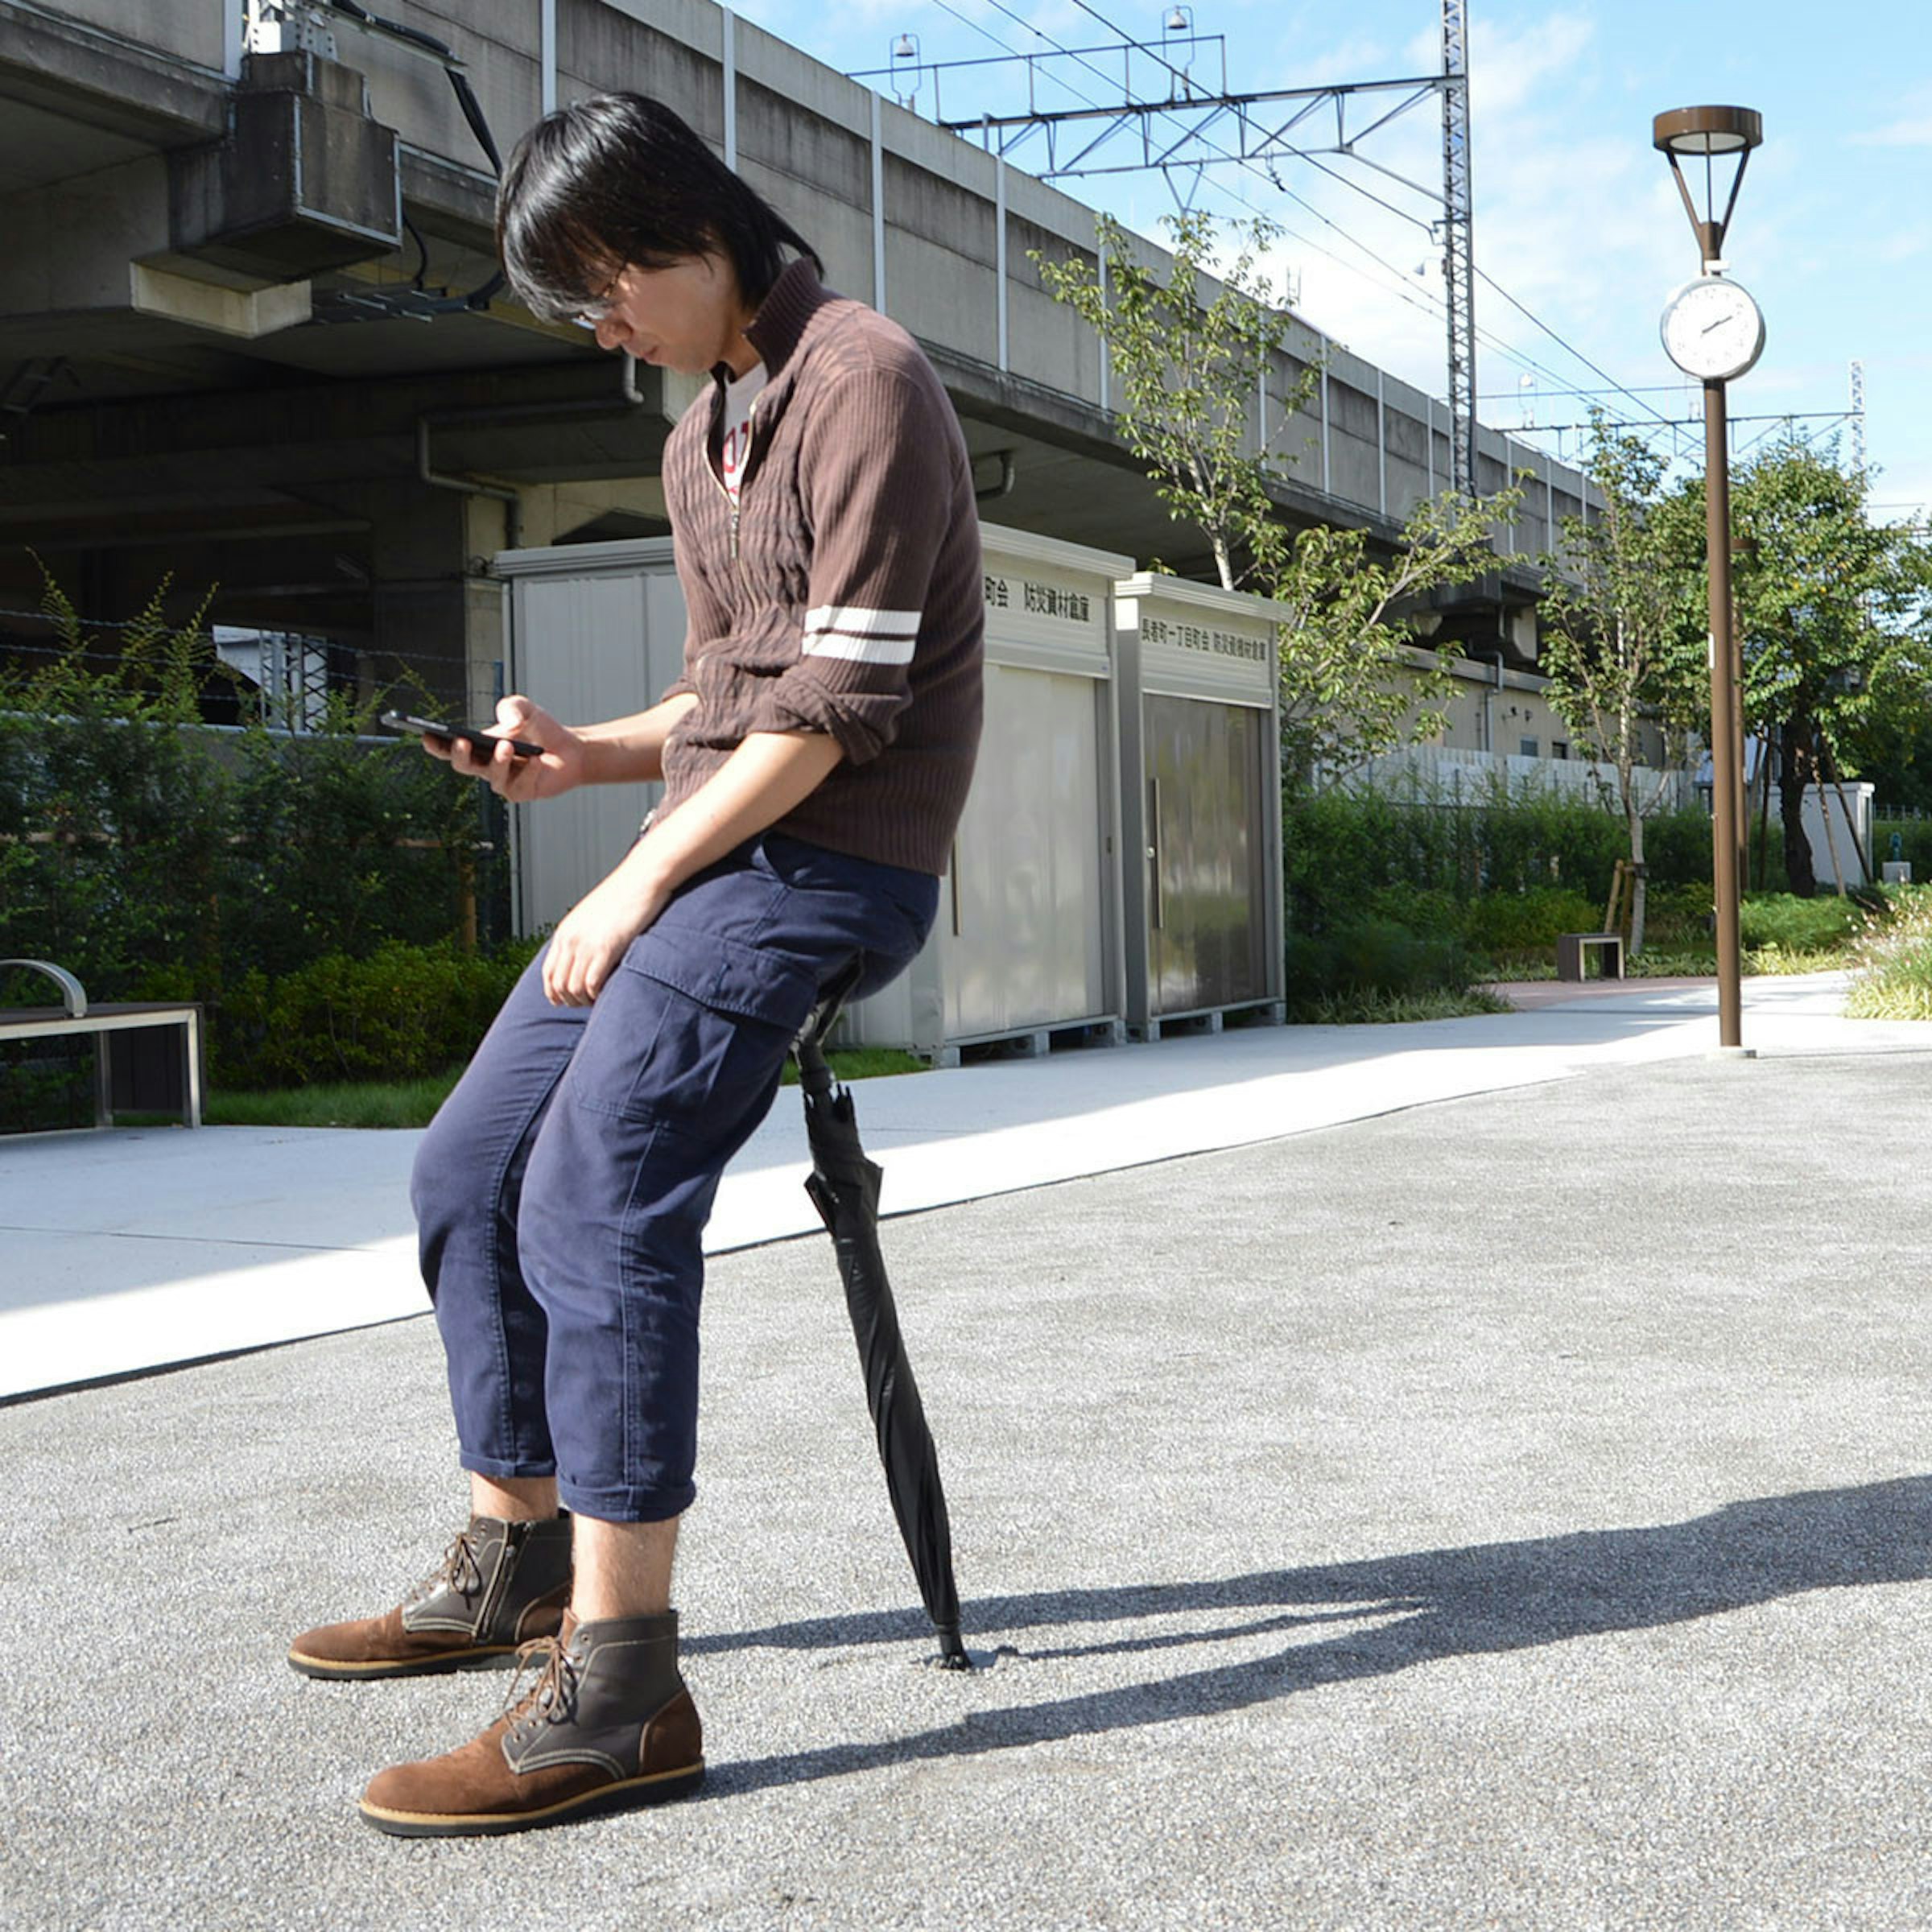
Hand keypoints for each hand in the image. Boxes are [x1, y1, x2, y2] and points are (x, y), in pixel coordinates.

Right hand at [426, 696, 580, 801]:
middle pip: (463, 766)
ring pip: (493, 777)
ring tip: (507, 746)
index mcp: (478, 747)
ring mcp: (503, 782)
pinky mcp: (522, 793)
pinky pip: (520, 785)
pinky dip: (528, 771)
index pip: (449, 748)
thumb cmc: (540, 730)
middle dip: (460, 754)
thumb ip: (512, 706)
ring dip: (498, 762)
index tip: (426, 735)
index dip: (435, 745)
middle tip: (463, 741)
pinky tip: (535, 760)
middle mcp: (485, 767)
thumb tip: (507, 722)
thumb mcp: (524, 709)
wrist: (570, 749)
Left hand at [542, 849, 672, 1005]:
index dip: (554, 992)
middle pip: (558, 984)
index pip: (548, 972)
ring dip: (584, 1000)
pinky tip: (607, 993)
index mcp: (565, 931)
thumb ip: (584, 934)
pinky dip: (597, 995)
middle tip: (586, 1003)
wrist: (641, 879)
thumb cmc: (624, 896)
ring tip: (597, 999)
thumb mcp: (593, 916)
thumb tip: (586, 954)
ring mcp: (586, 944)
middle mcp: (571, 939)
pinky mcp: (606, 948)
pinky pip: (591, 985)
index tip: (564, 1001)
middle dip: (570, 1000)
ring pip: (573, 988)